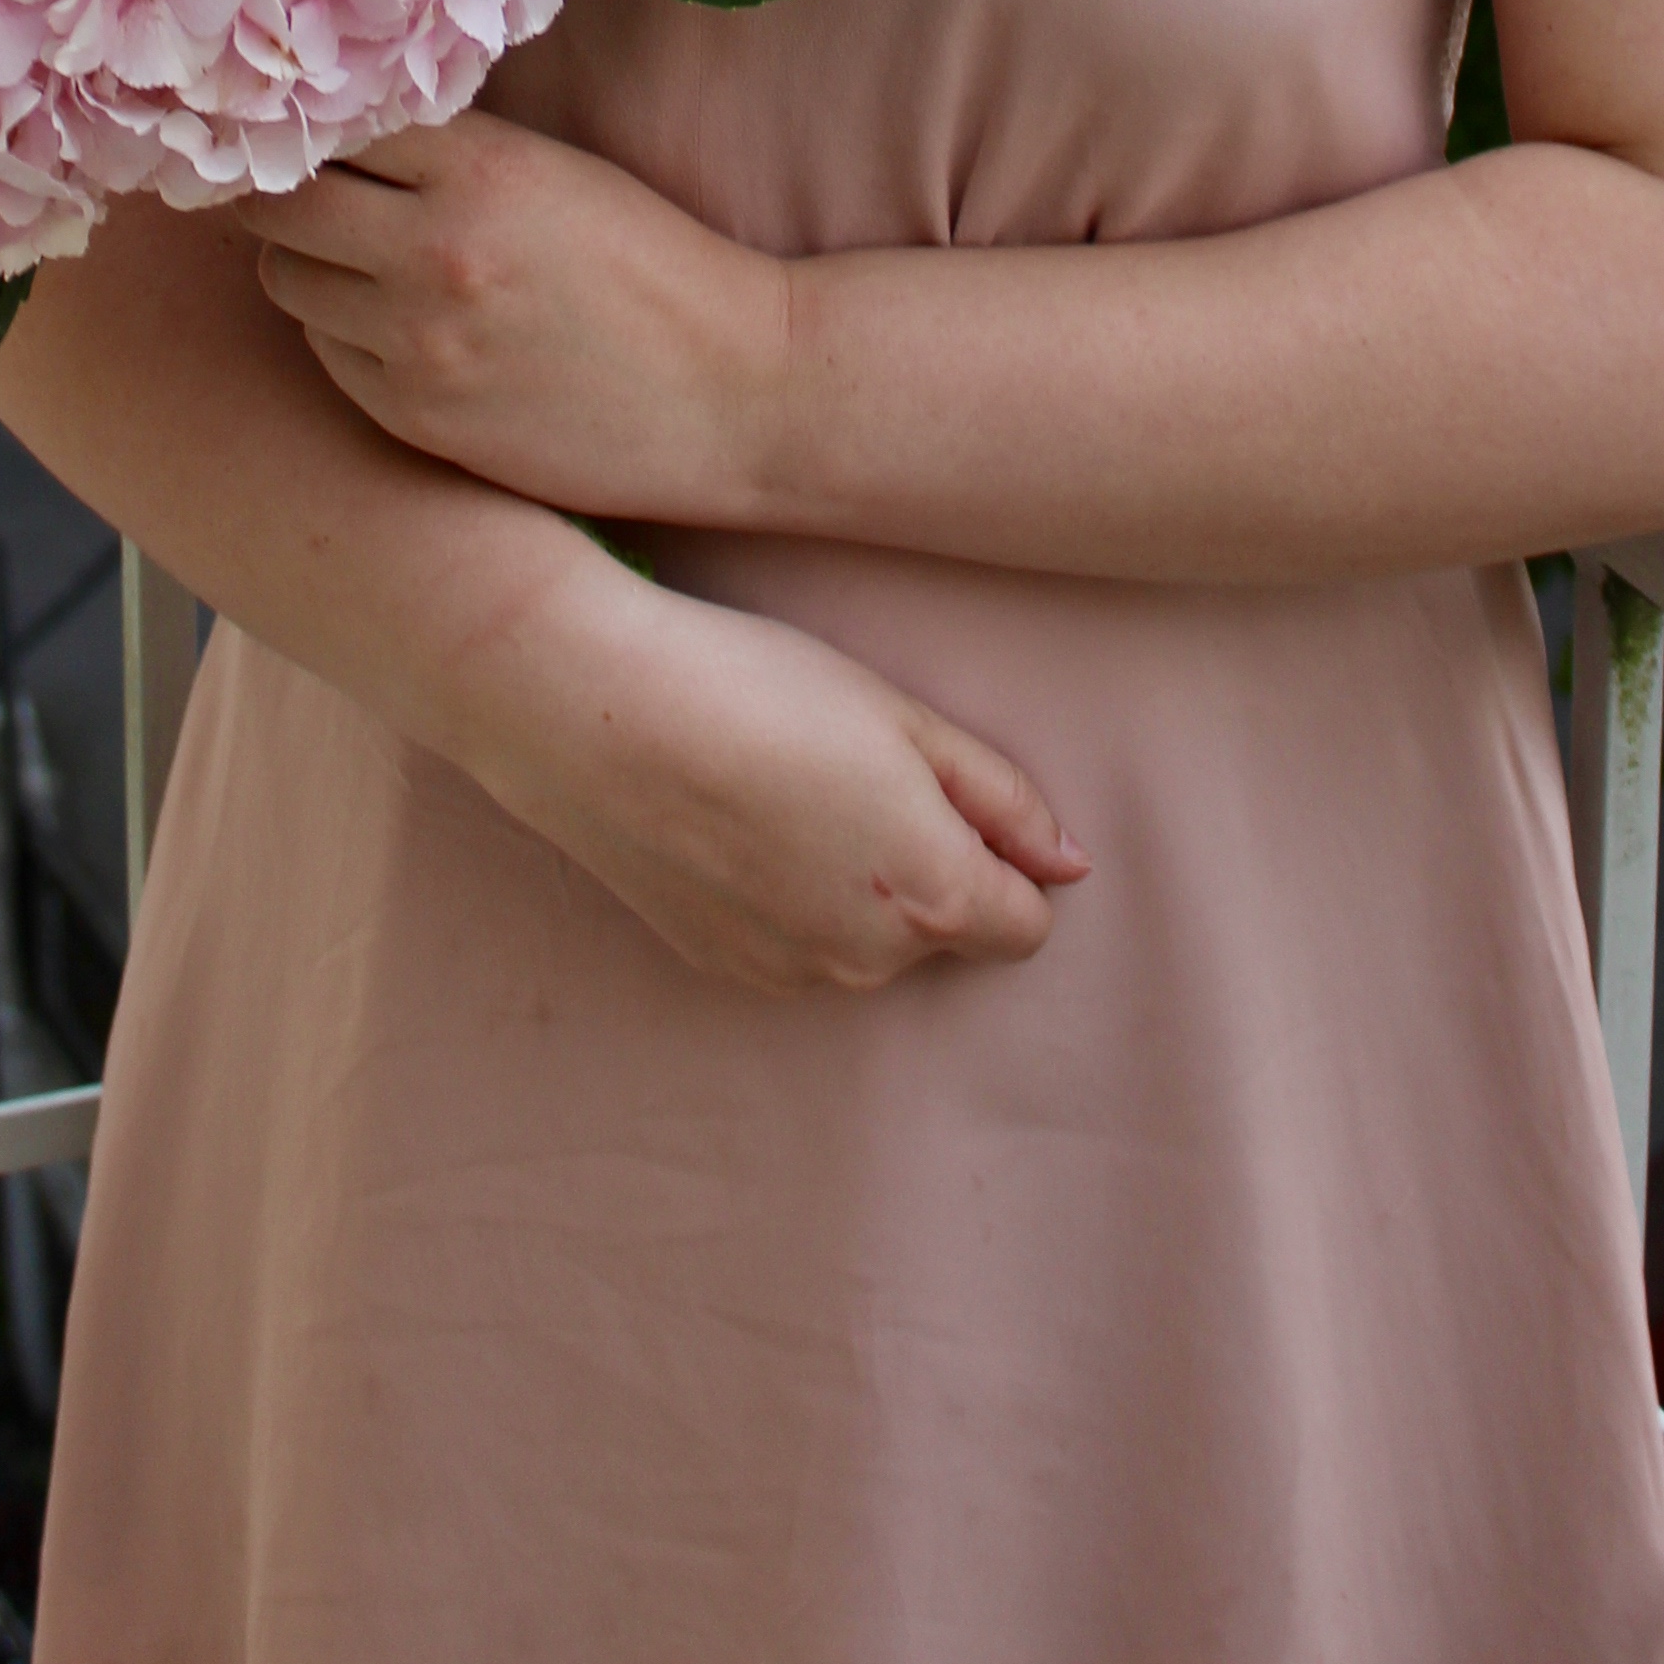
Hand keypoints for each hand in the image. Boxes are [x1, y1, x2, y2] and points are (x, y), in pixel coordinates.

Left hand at [242, 109, 786, 523]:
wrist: (735, 393)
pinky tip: (402, 331)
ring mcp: (419, 344)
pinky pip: (328, 358)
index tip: (298, 128)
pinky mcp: (417, 419)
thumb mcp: (559, 173)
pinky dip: (346, 338)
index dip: (310, 124)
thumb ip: (453, 150)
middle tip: (308, 196)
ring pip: (289, 284)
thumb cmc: (656, 267)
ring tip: (367, 268)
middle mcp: (434, 253)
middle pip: (277, 208)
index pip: (331, 125)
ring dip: (312, 269)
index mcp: (482, 169)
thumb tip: (341, 127)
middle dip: (284, 197)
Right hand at [456, 556, 1087, 996]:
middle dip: (926, 867)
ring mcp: (784, 973)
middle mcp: (864, 963)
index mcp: (929, 898)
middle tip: (857, 768)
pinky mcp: (716, 964)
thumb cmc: (761, 690)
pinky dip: (785, 897)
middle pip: (941, 934)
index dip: (1005, 858)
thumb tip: (1068, 864)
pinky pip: (791, 944)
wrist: (594, 709)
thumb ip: (1004, 801)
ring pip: (862, 943)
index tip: (952, 795)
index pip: (1024, 926)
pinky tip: (739, 820)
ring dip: (853, 886)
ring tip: (788, 785)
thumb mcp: (906, 720)